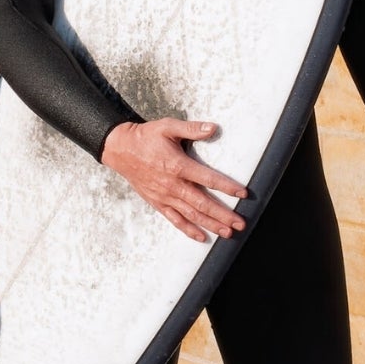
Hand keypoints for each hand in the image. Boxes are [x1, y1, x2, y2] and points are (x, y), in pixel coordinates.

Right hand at [101, 119, 247, 242]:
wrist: (120, 149)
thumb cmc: (146, 137)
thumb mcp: (167, 126)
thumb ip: (191, 129)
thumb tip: (213, 128)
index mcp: (177, 165)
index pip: (208, 178)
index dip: (227, 186)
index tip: (243, 194)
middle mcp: (172, 184)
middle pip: (202, 203)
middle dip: (223, 214)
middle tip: (240, 223)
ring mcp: (164, 196)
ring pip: (191, 214)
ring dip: (210, 225)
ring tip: (228, 233)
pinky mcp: (157, 202)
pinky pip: (174, 219)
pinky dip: (188, 229)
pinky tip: (202, 237)